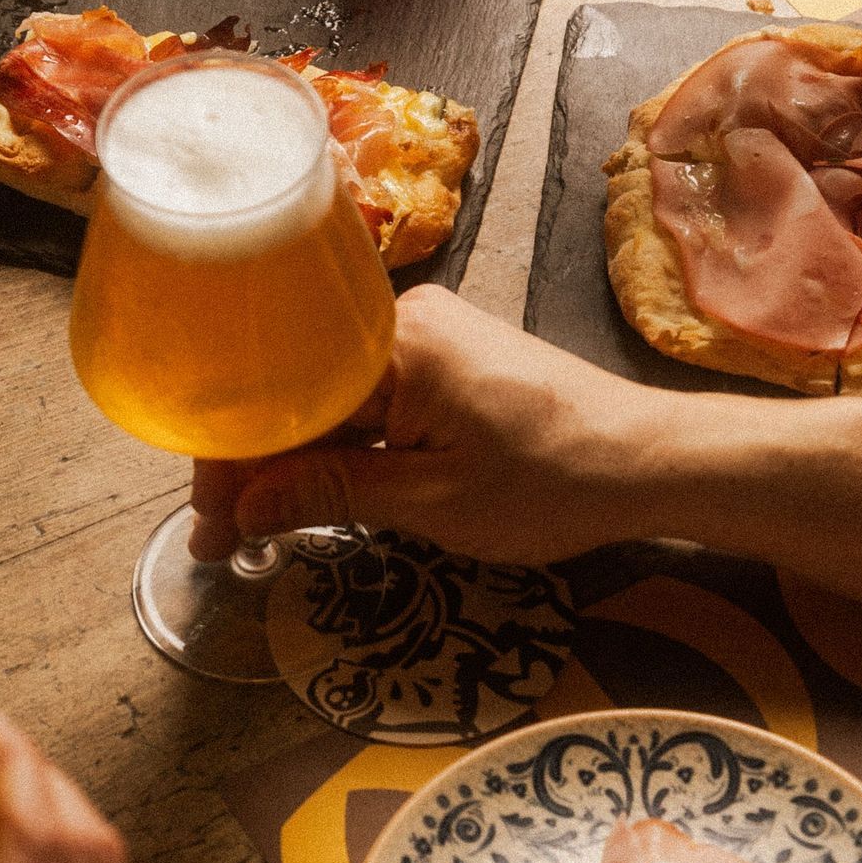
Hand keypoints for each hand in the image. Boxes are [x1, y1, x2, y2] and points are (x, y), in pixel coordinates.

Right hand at [190, 288, 662, 566]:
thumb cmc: (555, 482)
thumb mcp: (432, 503)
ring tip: (254, 526)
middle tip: (224, 542)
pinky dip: (336, 445)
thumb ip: (330, 494)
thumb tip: (244, 507)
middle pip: (296, 394)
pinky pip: (363, 397)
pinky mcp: (444, 358)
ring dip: (291, 460)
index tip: (210, 531)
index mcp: (394, 343)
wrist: (652, 460)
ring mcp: (423, 335)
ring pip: (326, 398)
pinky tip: (310, 489)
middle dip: (254, 469)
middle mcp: (400, 320)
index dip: (233, 468)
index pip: (280, 401)